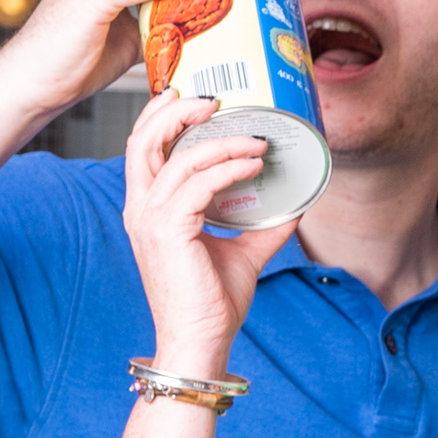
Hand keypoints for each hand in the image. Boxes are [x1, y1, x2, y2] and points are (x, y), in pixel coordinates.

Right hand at [122, 90, 294, 374]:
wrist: (201, 339)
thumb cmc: (212, 301)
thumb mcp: (242, 252)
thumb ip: (263, 224)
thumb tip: (296, 202)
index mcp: (150, 209)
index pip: (144, 149)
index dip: (163, 117)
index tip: (194, 98)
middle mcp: (141, 209)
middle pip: (144, 141)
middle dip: (176, 112)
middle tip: (214, 98)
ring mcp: (150, 219)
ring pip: (178, 159)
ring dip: (220, 142)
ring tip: (256, 140)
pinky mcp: (167, 230)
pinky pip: (197, 185)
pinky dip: (227, 169)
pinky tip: (253, 165)